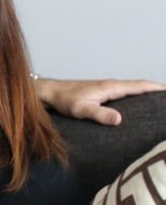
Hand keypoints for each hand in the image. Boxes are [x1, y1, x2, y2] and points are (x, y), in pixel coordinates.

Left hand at [37, 78, 165, 126]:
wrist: (50, 92)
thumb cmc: (64, 100)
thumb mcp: (81, 109)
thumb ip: (99, 114)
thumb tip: (119, 120)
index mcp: (111, 87)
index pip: (140, 86)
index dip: (157, 88)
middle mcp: (112, 85)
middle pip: (140, 85)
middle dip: (157, 90)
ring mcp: (107, 88)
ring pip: (133, 88)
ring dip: (148, 92)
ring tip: (160, 101)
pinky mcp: (103, 92)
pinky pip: (125, 92)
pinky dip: (137, 94)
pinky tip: (138, 103)